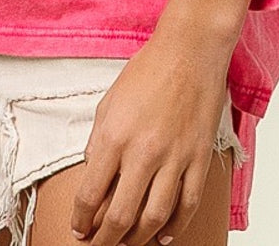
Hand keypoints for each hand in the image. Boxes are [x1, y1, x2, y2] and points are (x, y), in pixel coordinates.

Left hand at [70, 26, 230, 245]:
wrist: (189, 51)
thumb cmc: (147, 70)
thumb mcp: (109, 101)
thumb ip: (99, 141)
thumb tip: (94, 173)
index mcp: (115, 136)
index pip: (91, 194)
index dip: (82, 219)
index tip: (78, 229)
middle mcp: (143, 152)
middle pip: (121, 216)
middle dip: (105, 240)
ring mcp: (175, 159)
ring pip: (154, 218)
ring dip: (137, 240)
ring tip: (126, 245)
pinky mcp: (199, 159)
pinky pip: (187, 205)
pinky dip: (174, 227)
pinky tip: (162, 236)